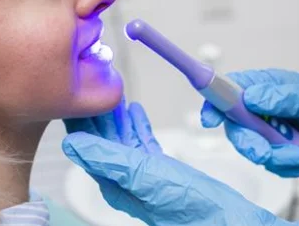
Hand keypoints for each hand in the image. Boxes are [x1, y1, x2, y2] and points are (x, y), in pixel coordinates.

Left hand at [62, 100, 297, 225]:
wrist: (225, 219)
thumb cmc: (188, 207)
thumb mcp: (142, 175)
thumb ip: (108, 158)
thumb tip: (72, 143)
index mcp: (116, 182)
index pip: (88, 148)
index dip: (81, 122)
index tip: (73, 99)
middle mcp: (126, 180)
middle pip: (104, 140)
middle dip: (98, 114)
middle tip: (91, 86)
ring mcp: (145, 175)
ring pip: (123, 139)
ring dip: (116, 116)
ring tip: (111, 93)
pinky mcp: (163, 171)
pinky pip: (144, 142)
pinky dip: (138, 125)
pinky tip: (136, 111)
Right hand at [201, 69, 298, 175]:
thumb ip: (285, 97)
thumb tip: (252, 96)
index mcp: (271, 86)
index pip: (231, 89)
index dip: (215, 102)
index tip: (210, 119)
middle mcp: (268, 107)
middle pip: (237, 125)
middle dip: (252, 143)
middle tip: (268, 151)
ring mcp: (274, 130)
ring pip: (253, 148)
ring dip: (276, 158)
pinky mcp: (283, 151)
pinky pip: (270, 164)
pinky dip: (286, 167)